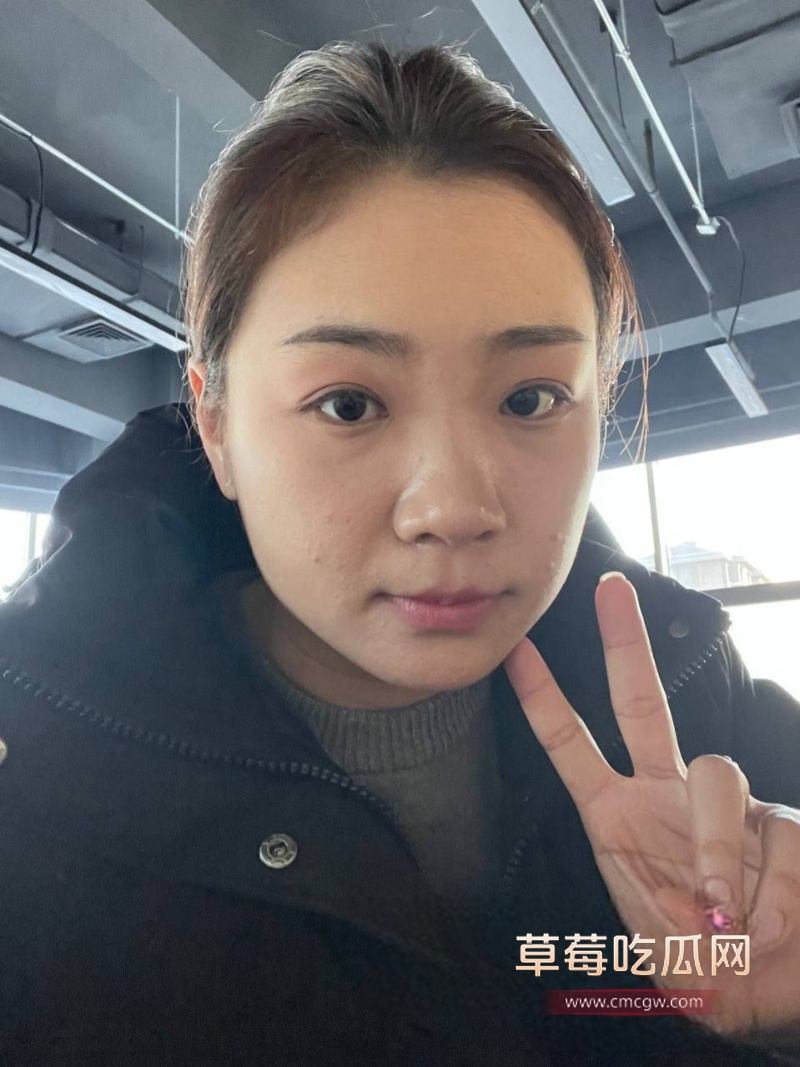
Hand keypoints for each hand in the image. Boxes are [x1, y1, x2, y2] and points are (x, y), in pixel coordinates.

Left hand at [503, 572, 799, 1039]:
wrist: (769, 992)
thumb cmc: (703, 971)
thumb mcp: (659, 954)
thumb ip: (662, 921)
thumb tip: (703, 893)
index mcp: (617, 818)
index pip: (572, 745)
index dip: (543, 699)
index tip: (515, 650)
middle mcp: (666, 795)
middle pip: (641, 703)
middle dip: (623, 644)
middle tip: (607, 587)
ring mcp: (724, 801)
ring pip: (712, 770)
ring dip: (715, 850)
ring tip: (719, 917)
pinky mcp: (779, 819)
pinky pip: (766, 824)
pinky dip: (758, 883)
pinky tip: (757, 922)